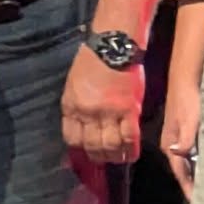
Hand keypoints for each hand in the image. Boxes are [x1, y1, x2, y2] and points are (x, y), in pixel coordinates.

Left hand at [61, 44, 143, 163]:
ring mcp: (109, 112)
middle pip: (91, 145)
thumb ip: (77, 105)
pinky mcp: (128, 110)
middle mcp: (88, 112)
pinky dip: (131, 149)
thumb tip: (83, 125)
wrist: (112, 45)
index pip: (72, 137)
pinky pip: (130, 136)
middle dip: (98, 156)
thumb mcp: (74, 84)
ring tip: (118, 158)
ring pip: (110, 144)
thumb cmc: (92, 60)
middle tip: (103, 158)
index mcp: (72, 105)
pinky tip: (131, 154)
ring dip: (114, 156)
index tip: (86, 150)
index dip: (79, 148)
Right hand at [161, 78, 200, 200]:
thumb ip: (185, 138)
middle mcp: (173, 145)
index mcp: (170, 146)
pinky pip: (195, 152)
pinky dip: (202, 160)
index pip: (180, 173)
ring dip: (199, 172)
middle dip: (194, 183)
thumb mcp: (188, 120)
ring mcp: (180, 138)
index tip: (198, 202)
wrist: (186, 78)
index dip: (189, 187)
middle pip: (184, 170)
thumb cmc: (188, 99)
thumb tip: (180, 155)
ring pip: (190, 161)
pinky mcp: (188, 131)